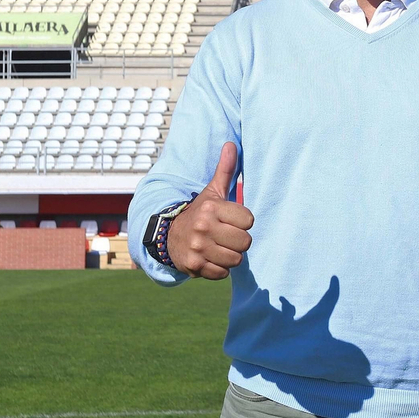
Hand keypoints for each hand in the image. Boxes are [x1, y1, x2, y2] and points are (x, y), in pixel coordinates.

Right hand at [166, 142, 254, 279]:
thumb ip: (225, 170)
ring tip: (218, 247)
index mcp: (211, 208)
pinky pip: (223, 273)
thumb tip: (232, 144)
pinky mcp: (194, 266)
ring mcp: (197, 248)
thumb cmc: (199, 213)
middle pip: (245, 242)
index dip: (243, 221)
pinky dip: (219, 269)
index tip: (232, 220)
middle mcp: (203, 227)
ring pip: (236, 260)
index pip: (249, 220)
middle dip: (239, 241)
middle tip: (226, 236)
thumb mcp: (212, 192)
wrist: (169, 236)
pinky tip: (210, 258)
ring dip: (230, 256)